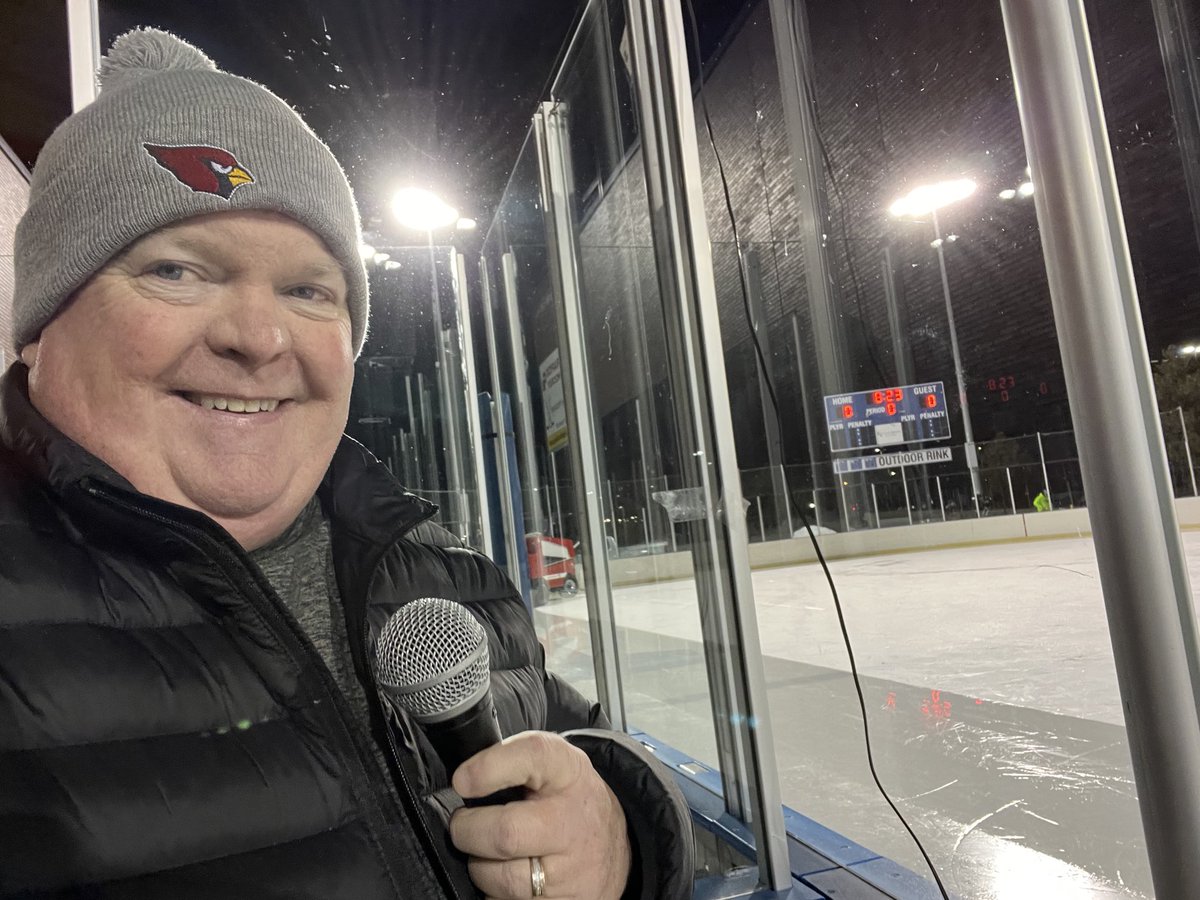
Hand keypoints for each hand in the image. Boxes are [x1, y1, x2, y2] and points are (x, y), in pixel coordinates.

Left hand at [449, 731, 631, 899]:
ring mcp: (572, 870)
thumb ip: (510, 762)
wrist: (611, 843)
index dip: (489, 768)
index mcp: (567, 772)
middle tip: (463, 826)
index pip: (532, 757)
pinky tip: (511, 874)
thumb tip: (461, 782)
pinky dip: (498, 894)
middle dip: (468, 832)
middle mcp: (572, 821)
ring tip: (490, 854)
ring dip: (481, 868)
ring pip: (502, 879)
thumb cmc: (566, 798)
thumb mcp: (550, 764)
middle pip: (506, 833)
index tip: (462, 781)